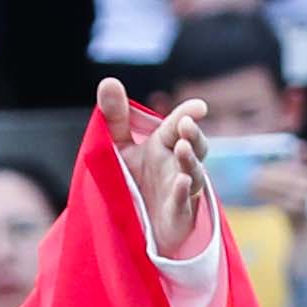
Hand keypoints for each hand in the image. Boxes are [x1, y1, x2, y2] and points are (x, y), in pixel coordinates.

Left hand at [108, 79, 218, 260]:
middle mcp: (177, 164)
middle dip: (193, 134)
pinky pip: (183, 202)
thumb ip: (115, 117)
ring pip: (193, 173)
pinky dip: (182, 193)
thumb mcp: (119, 147)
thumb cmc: (134, 181)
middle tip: (187, 123)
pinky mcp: (178, 215)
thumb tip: (108, 81)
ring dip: (190, 161)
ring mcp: (182, 190)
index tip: (198, 107)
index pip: (178, 126)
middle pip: (194, 146)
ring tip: (183, 147)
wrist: (136, 225)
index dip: (188, 114)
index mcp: (165, 145)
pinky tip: (180, 182)